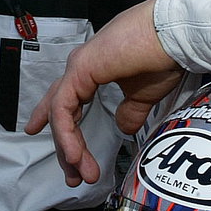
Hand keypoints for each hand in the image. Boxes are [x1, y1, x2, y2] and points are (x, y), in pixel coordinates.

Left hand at [25, 0, 181, 186]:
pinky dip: (68, 135)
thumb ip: (130, 110)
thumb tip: (123, 127)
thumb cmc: (163, 55)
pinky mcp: (81, 70)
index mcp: (94, 67)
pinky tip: (75, 155)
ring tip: (81, 173)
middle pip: (61, 110)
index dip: (51, 117)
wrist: (173, 35)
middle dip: (65, 146)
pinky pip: (64, 109)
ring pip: (60, 113)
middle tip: (73, 174)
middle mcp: (82, 66)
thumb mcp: (144, 93)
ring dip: (69, 148)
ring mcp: (79, 66)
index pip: (65, 96)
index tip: (37, 133)